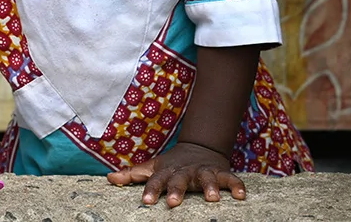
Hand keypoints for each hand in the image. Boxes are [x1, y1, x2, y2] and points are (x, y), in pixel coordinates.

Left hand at [106, 142, 244, 207]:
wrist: (199, 147)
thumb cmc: (172, 165)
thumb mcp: (153, 167)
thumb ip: (133, 174)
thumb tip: (109, 179)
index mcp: (167, 171)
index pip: (156, 180)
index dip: (150, 190)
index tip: (145, 201)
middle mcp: (185, 171)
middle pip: (179, 180)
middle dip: (176, 190)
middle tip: (172, 202)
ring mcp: (203, 171)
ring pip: (207, 178)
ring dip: (209, 187)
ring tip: (212, 198)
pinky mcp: (221, 172)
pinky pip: (231, 179)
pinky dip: (236, 186)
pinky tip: (241, 196)